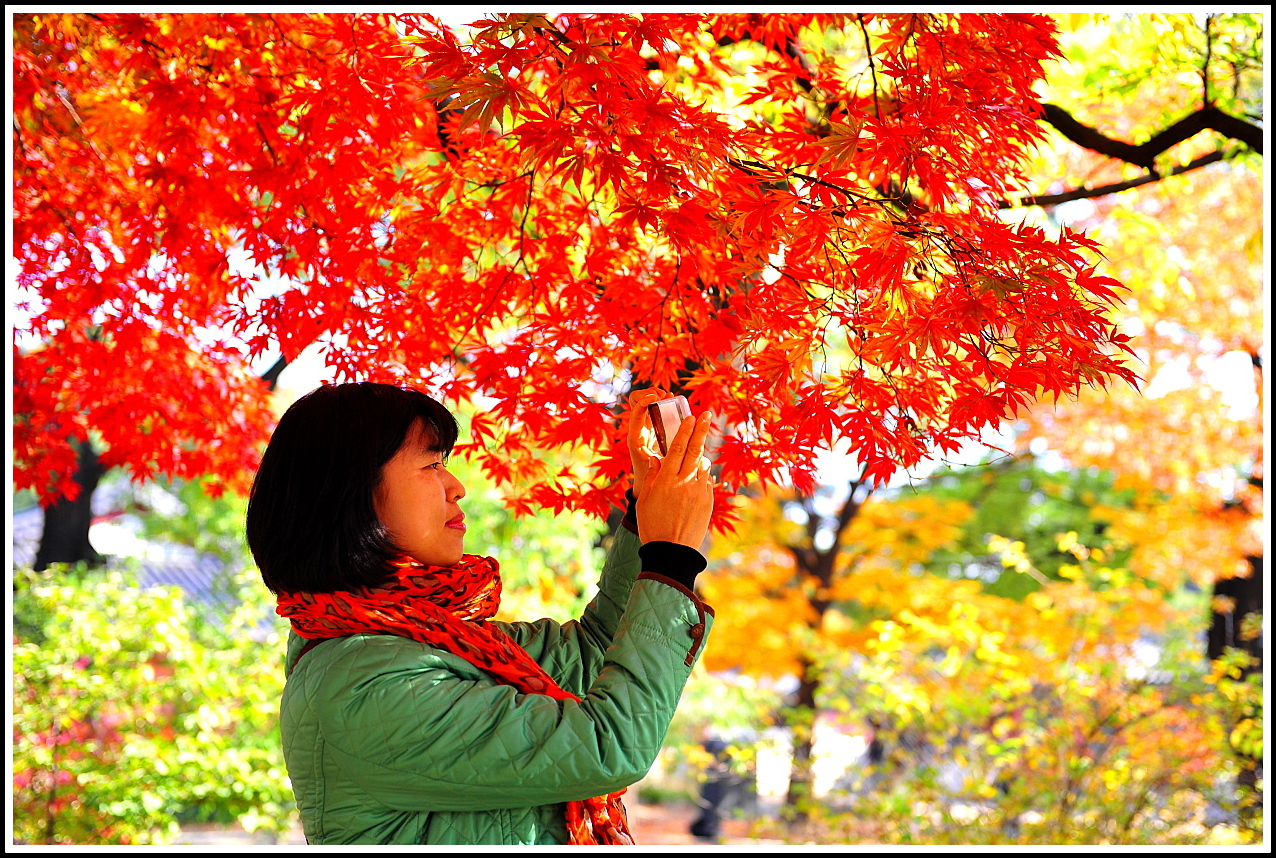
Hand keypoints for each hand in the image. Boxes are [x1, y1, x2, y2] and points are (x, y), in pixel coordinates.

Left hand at [626, 387, 669, 497]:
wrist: (648, 484)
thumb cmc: (652, 478)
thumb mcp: (657, 470)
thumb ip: (665, 463)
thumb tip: (679, 456)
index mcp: (636, 438)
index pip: (636, 414)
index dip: (644, 402)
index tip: (656, 397)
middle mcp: (638, 429)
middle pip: (635, 401)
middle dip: (648, 393)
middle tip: (664, 396)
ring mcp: (645, 426)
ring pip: (644, 401)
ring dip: (656, 395)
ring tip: (670, 396)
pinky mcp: (653, 426)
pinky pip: (655, 407)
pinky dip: (663, 401)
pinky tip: (674, 400)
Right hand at [636, 410, 713, 548]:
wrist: (671, 551)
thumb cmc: (652, 526)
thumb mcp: (644, 500)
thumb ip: (652, 477)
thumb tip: (657, 459)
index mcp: (665, 480)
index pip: (677, 448)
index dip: (685, 431)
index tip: (691, 417)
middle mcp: (684, 482)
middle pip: (694, 450)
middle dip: (701, 430)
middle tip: (707, 414)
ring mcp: (698, 491)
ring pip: (703, 465)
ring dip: (701, 454)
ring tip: (697, 450)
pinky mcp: (708, 501)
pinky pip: (706, 481)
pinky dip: (702, 474)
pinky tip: (697, 474)